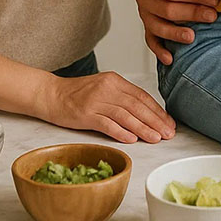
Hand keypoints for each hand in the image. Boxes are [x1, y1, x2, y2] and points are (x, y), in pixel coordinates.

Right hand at [43, 71, 174, 143]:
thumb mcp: (103, 88)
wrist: (51, 94)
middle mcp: (107, 88)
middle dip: (155, 121)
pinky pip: (106, 124)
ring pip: (125, 115)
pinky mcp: (85, 114)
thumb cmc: (78, 94)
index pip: (142, 96)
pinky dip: (121, 132)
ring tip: (156, 138)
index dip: (157, 110)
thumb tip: (146, 114)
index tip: (169, 123)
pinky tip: (132, 139)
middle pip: (137, 106)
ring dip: (143, 129)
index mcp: (115, 80)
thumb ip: (122, 97)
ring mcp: (96, 101)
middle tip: (169, 133)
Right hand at [137, 0, 218, 64]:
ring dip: (175, 33)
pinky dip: (159, 50)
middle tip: (213, 16)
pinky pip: (150, 39)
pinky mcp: (148, 23)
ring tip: (192, 37)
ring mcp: (145, 12)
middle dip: (192, 13)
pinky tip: (170, 59)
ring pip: (158, 26)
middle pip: (167, 10)